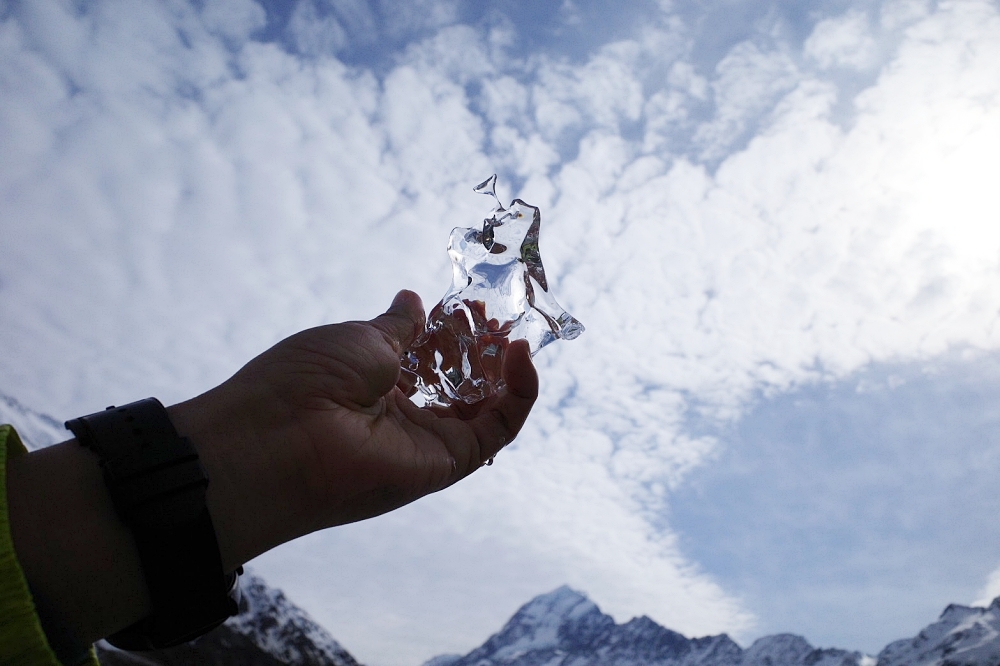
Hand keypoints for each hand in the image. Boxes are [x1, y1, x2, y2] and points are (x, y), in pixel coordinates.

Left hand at [167, 290, 538, 571]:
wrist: (279, 437)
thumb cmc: (307, 380)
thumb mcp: (360, 339)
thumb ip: (397, 328)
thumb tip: (414, 300)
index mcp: (378, 384)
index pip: (432, 357)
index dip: (456, 331)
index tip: (473, 304)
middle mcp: (405, 415)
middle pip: (462, 381)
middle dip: (485, 348)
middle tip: (499, 317)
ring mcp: (428, 440)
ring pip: (486, 406)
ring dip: (506, 369)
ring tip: (512, 333)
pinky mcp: (449, 461)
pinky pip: (497, 429)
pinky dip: (519, 394)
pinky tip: (520, 356)